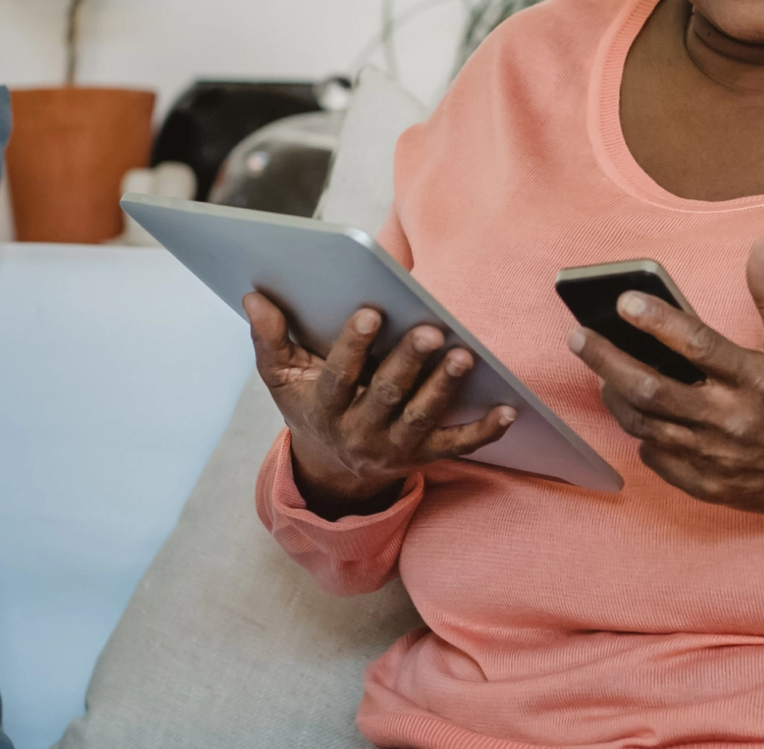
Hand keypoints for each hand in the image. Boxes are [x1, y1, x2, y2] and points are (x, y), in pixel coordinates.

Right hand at [244, 293, 516, 518]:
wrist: (330, 469)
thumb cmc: (309, 404)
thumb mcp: (282, 378)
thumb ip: (269, 338)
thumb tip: (255, 295)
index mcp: (323, 408)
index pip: (338, 377)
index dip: (355, 346)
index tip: (372, 311)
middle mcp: (359, 432)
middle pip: (386, 397)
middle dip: (408, 363)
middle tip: (430, 330)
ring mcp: (394, 447)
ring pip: (422, 419)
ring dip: (444, 388)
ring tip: (465, 355)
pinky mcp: (424, 456)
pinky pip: (457, 446)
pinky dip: (484, 430)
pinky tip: (508, 410)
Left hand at [566, 237, 763, 535]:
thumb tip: (762, 244)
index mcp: (755, 377)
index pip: (695, 343)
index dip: (656, 320)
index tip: (624, 300)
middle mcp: (732, 418)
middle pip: (651, 389)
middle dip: (606, 360)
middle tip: (579, 336)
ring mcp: (716, 456)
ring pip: (644, 425)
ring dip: (614, 396)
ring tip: (600, 371)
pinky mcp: (708, 485)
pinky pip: (656, 459)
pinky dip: (640, 434)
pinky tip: (634, 411)